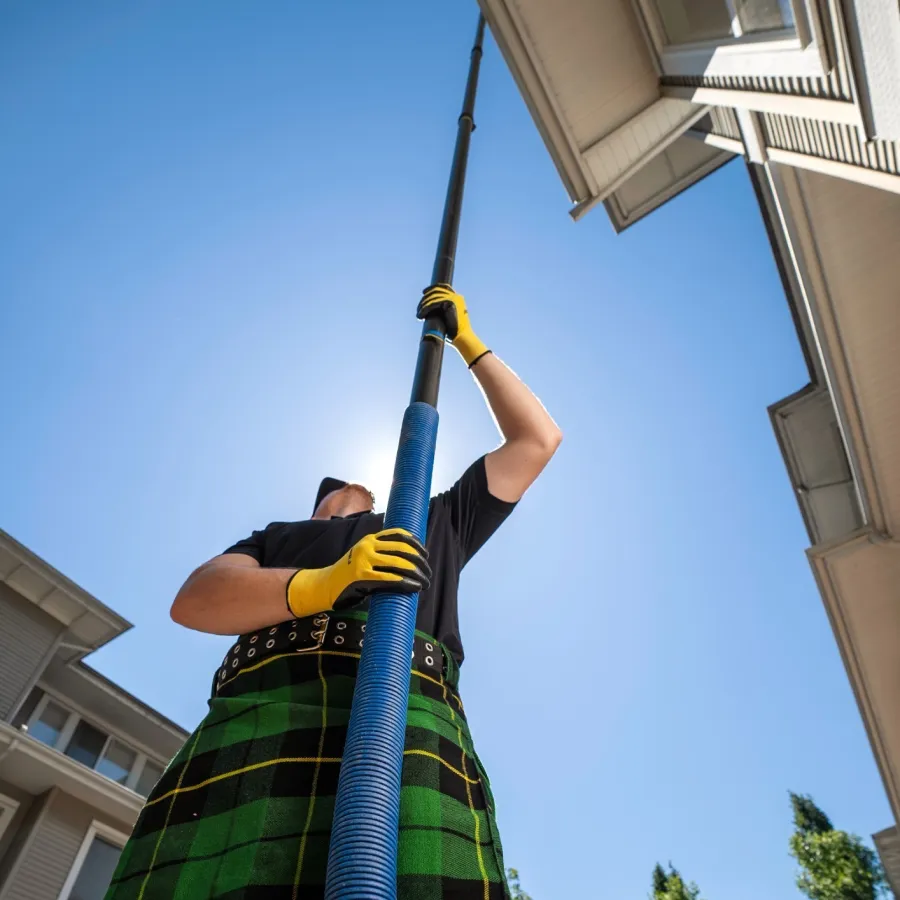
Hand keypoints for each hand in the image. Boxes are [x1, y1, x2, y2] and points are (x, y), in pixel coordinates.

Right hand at [286, 528, 431, 616]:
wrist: (324, 586)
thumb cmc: (348, 575)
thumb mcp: (364, 557)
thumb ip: (381, 555)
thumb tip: (409, 561)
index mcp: (370, 539)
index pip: (399, 534)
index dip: (416, 543)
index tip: (426, 554)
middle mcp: (367, 546)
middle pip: (403, 549)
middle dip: (420, 561)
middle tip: (428, 573)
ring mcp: (364, 560)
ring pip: (399, 563)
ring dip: (416, 573)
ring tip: (425, 582)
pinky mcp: (362, 577)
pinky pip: (390, 579)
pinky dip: (406, 583)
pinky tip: (415, 587)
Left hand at [417, 284, 489, 367]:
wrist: (461, 337)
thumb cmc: (454, 331)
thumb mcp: (447, 317)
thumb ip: (441, 310)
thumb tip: (429, 309)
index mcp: (458, 299)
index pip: (444, 287)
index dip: (433, 287)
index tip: (423, 292)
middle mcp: (457, 296)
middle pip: (437, 290)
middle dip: (425, 298)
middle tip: (418, 307)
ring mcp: (455, 299)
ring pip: (434, 297)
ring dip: (423, 305)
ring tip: (418, 314)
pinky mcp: (451, 303)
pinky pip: (434, 303)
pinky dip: (425, 309)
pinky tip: (420, 315)